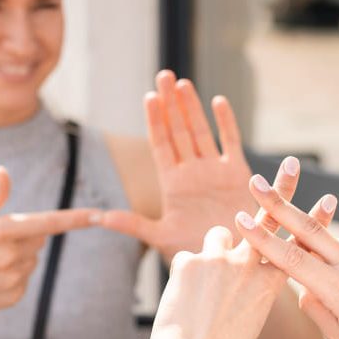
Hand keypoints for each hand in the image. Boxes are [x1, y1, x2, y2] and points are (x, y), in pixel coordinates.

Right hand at [0, 166, 98, 320]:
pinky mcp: (15, 295)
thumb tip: (3, 171)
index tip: (98, 215)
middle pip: (40, 237)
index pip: (46, 222)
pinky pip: (26, 277)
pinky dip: (14, 274)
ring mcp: (14, 278)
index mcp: (0, 231)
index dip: (75, 219)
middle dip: (25, 234)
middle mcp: (10, 256)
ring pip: (33, 257)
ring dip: (19, 255)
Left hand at [99, 70, 258, 262]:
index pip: (161, 145)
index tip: (149, 97)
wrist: (230, 262)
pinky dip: (226, 123)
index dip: (155, 121)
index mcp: (172, 184)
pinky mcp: (238, 174)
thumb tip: (100, 216)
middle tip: (164, 76)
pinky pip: (231, 143)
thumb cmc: (195, 252)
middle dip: (171, 104)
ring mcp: (214, 171)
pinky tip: (218, 101)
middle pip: (179, 131)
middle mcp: (192, 172)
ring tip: (183, 83)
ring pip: (201, 132)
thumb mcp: (160, 237)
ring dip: (192, 108)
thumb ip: (133, 225)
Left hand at [131, 158, 334, 338]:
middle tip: (290, 164)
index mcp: (270, 285)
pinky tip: (182, 300)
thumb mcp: (250, 320)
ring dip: (213, 253)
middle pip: (267, 219)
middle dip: (279, 190)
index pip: (296, 245)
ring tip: (203, 286)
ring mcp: (220, 259)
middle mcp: (250, 266)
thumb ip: (252, 291)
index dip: (312, 222)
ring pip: (218, 237)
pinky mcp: (191, 259)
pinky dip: (184, 276)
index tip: (329, 200)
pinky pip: (186, 259)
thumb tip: (243, 275)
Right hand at [235, 177, 338, 338]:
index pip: (291, 259)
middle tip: (255, 181)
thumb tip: (303, 287)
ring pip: (329, 245)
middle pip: (306, 228)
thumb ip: (315, 308)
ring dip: (315, 251)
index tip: (241, 218)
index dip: (263, 238)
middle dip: (278, 203)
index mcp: (338, 289)